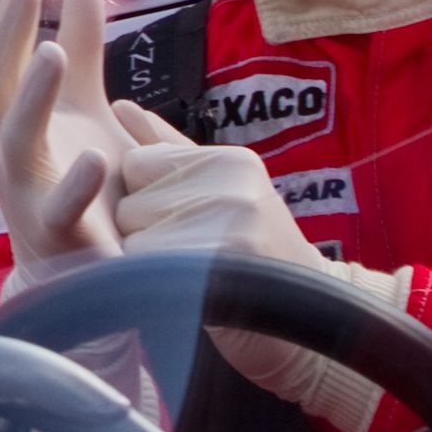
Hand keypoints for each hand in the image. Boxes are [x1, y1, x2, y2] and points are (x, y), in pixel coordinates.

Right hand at [0, 0, 129, 285]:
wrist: (75, 273)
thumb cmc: (77, 182)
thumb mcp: (85, 106)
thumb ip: (84, 46)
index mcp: (7, 109)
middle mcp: (2, 144)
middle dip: (8, 36)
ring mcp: (24, 188)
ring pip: (18, 138)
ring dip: (34, 97)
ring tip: (56, 56)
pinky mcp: (56, 232)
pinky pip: (60, 208)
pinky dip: (73, 184)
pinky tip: (93, 157)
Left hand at [109, 106, 393, 431]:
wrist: (310, 325)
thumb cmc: (255, 258)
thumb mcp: (220, 192)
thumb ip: (168, 148)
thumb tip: (122, 105)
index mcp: (230, 161)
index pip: (135, 163)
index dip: (145, 200)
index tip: (185, 224)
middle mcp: (230, 186)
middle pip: (129, 203)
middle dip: (145, 233)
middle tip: (193, 255)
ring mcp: (227, 226)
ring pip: (132, 238)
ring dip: (148, 264)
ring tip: (194, 275)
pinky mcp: (216, 268)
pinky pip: (146, 270)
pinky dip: (154, 289)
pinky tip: (189, 294)